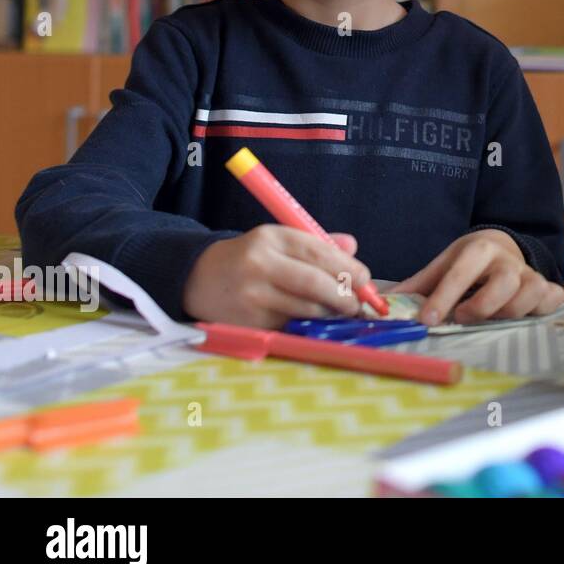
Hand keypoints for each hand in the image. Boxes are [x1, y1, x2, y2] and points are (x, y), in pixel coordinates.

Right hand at [184, 225, 370, 327]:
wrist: (199, 279)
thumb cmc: (251, 259)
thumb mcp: (280, 242)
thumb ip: (318, 244)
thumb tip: (353, 247)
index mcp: (272, 238)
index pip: (320, 252)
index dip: (348, 268)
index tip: (364, 279)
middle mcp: (260, 265)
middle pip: (315, 283)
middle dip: (344, 296)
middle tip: (357, 303)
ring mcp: (252, 296)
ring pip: (306, 308)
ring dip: (329, 313)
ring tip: (338, 312)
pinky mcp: (247, 322)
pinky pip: (289, 324)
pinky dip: (305, 324)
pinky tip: (310, 321)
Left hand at [391, 228, 563, 325]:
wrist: (502, 246)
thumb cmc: (469, 262)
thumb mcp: (444, 264)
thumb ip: (419, 285)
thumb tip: (385, 303)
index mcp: (480, 248)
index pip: (462, 271)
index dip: (444, 296)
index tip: (428, 319)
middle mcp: (509, 260)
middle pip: (504, 282)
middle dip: (481, 305)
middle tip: (461, 318)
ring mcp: (531, 274)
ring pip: (531, 293)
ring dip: (509, 311)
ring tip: (489, 319)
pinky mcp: (547, 288)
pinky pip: (553, 298)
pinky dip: (541, 309)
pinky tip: (523, 316)